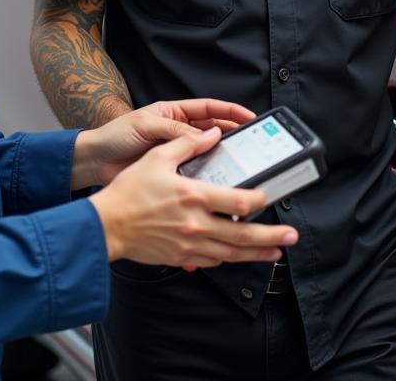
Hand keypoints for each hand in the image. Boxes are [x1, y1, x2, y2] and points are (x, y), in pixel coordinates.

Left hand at [72, 98, 256, 187]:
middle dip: (234, 138)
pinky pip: (195, 176)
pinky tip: (215, 188)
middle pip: (214, 133)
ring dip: (222, 162)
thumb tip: (206, 134)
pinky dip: (205, 182)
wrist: (94, 162)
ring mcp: (177, 155)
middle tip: (251, 147)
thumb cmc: (115, 135)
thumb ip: (175, 130)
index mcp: (175, 114)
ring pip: (208, 156)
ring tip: (238, 169)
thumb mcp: (146, 125)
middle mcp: (179, 133)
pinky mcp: (172, 175)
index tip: (251, 117)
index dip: (231, 112)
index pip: (210, 109)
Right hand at [88, 126, 298, 266]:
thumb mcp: (158, 157)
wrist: (106, 226)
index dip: (260, 201)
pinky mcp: (180, 256)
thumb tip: (212, 134)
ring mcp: (189, 244)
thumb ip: (188, 145)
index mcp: (194, 196)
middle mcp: (196, 224)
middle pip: (243, 236)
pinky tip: (238, 256)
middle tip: (290, 236)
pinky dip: (229, 259)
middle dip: (271, 237)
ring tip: (275, 252)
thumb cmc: (129, 191)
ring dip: (256, 254)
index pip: (239, 203)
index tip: (270, 197)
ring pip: (232, 254)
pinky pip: (212, 261)